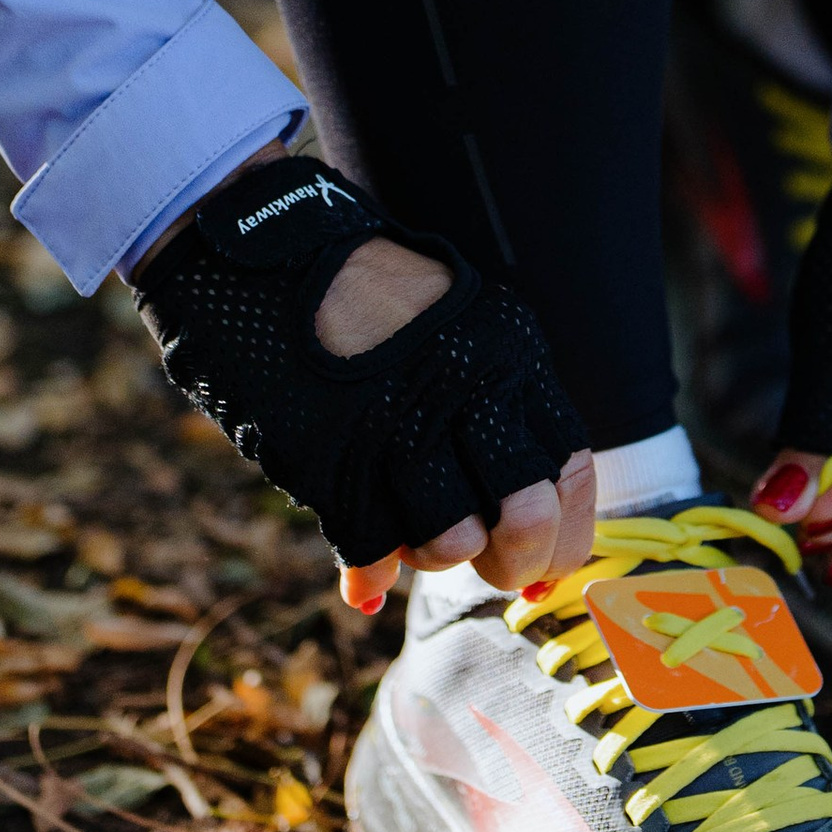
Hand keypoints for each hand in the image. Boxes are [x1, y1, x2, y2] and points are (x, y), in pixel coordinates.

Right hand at [128, 153, 591, 599]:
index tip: (544, 567)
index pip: (572, 470)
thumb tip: (526, 530)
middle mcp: (466, 390)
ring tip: (409, 532)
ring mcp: (398, 423)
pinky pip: (373, 546)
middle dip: (511, 560)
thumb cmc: (362, 296)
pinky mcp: (333, 455)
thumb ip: (494, 415)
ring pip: (451, 541)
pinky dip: (370, 573)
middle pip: (526, 517)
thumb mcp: (457, 330)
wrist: (260, 253)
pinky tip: (365, 578)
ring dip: (431, 555)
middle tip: (485, 563)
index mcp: (509, 358)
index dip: (565, 537)